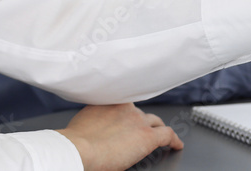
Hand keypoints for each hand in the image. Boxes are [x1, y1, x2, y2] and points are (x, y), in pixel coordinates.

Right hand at [57, 103, 182, 170]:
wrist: (79, 149)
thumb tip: (94, 130)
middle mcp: (124, 107)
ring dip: (157, 129)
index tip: (127, 120)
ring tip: (161, 136)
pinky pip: (167, 134)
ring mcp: (137, 120)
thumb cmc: (75, 142)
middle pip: (139, 112)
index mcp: (108, 102)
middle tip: (141, 131)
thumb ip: (93, 120)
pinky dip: (173, 139)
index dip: (128, 114)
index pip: (124, 105)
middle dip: (141, 121)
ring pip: (155, 121)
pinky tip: (176, 145)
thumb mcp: (83, 122)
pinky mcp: (147, 136)